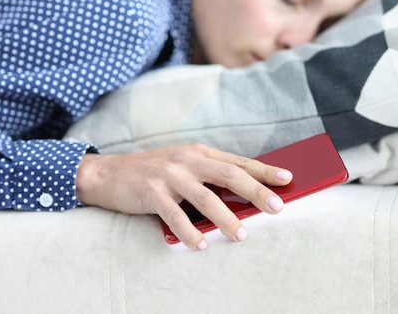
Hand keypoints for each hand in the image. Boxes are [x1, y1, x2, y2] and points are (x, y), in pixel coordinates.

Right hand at [75, 144, 292, 249]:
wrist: (109, 173)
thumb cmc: (152, 173)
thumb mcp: (182, 167)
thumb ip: (208, 177)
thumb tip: (243, 200)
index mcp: (198, 152)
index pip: (237, 161)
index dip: (264, 170)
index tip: (288, 178)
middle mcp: (187, 160)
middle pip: (229, 175)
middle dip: (256, 192)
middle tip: (277, 207)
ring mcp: (169, 176)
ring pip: (206, 198)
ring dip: (227, 218)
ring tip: (242, 235)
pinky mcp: (152, 193)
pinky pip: (176, 216)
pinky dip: (191, 232)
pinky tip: (202, 244)